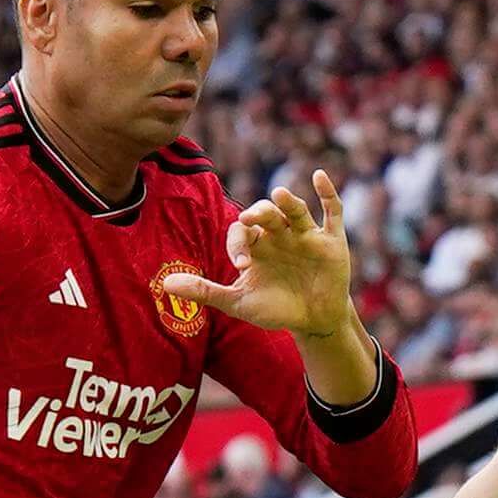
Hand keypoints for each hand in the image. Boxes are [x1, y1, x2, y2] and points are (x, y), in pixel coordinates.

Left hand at [158, 173, 351, 337]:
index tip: (242, 266)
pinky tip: (318, 175)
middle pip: (267, 214)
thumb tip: (165, 284)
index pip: (241, 233)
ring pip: (295, 211)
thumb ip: (203, 291)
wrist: (313, 321)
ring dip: (288, 202)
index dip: (238, 245)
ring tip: (279, 194)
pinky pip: (331, 211)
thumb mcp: (237, 302)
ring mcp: (305, 236)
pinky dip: (327, 193)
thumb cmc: (275, 309)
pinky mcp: (332, 241)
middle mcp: (279, 235)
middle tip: (249, 218)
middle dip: (259, 214)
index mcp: (256, 245)